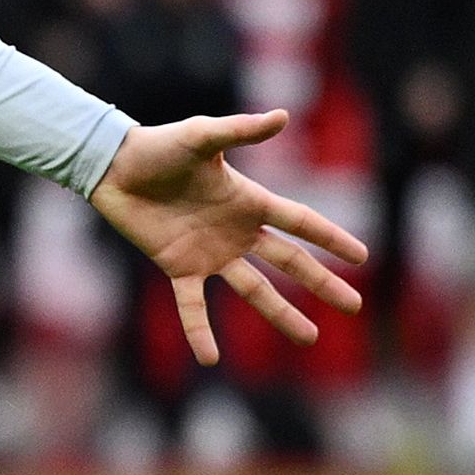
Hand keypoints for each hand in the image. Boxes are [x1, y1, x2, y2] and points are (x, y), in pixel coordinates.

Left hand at [90, 109, 370, 363]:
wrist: (113, 167)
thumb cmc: (157, 147)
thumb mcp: (202, 137)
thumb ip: (240, 130)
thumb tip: (282, 115)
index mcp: (250, 201)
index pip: (301, 223)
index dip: (331, 238)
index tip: (362, 257)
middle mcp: (237, 231)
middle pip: (289, 262)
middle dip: (321, 283)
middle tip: (353, 306)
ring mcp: (210, 253)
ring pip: (254, 289)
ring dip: (280, 313)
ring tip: (309, 338)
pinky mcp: (178, 268)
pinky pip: (192, 306)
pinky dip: (200, 332)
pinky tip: (210, 359)